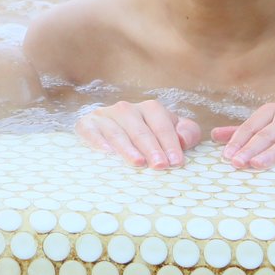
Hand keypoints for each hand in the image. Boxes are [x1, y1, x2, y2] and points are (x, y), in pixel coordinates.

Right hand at [75, 99, 202, 167]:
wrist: (111, 132)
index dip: (170, 142)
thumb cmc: (150, 138)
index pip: (161, 123)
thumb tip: (184, 140)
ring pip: (116, 130)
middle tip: (160, 166)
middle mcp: (126, 109)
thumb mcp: (171, 133)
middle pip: (139, 128)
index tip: (177, 162)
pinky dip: (98, 140)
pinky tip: (107, 153)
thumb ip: (187, 133)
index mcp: (150, 109)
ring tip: (138, 163)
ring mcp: (105, 116)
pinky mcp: (86, 124)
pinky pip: (90, 130)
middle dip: (151, 147)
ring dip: (127, 147)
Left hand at [212, 102, 274, 167]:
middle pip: (269, 133)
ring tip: (258, 165)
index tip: (227, 157)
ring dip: (273, 152)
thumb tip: (214, 136)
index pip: (253, 125)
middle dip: (251, 149)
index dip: (238, 140)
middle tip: (237, 164)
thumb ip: (247, 131)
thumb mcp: (274, 124)